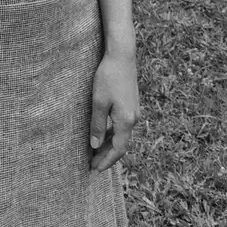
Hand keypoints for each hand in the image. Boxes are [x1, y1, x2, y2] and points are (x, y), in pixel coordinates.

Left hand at [89, 51, 138, 172]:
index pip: (118, 149)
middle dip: (107, 157)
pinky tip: (102, 136)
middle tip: (92, 166)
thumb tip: (95, 146)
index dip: (107, 161)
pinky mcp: (131, 105)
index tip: (95, 170)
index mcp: (126, 120)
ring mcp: (134, 112)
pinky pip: (122, 126)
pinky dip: (112, 135)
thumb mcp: (98, 102)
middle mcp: (134, 119)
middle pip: (121, 145)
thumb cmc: (108, 77)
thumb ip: (97, 125)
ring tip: (95, 154)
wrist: (122, 56)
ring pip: (122, 136)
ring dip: (109, 146)